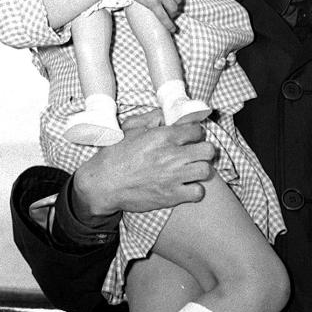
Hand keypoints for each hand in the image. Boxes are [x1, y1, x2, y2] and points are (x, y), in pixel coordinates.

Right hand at [72, 118, 215, 217]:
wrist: (103, 184)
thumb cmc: (114, 155)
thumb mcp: (130, 128)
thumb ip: (152, 117)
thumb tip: (167, 114)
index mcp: (163, 136)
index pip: (196, 129)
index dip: (195, 132)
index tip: (190, 137)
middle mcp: (172, 155)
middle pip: (208, 150)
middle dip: (203, 150)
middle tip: (194, 153)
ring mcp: (173, 177)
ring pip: (206, 170)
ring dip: (200, 169)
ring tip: (191, 169)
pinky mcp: (171, 196)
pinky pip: (198, 192)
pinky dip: (194, 190)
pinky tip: (185, 186)